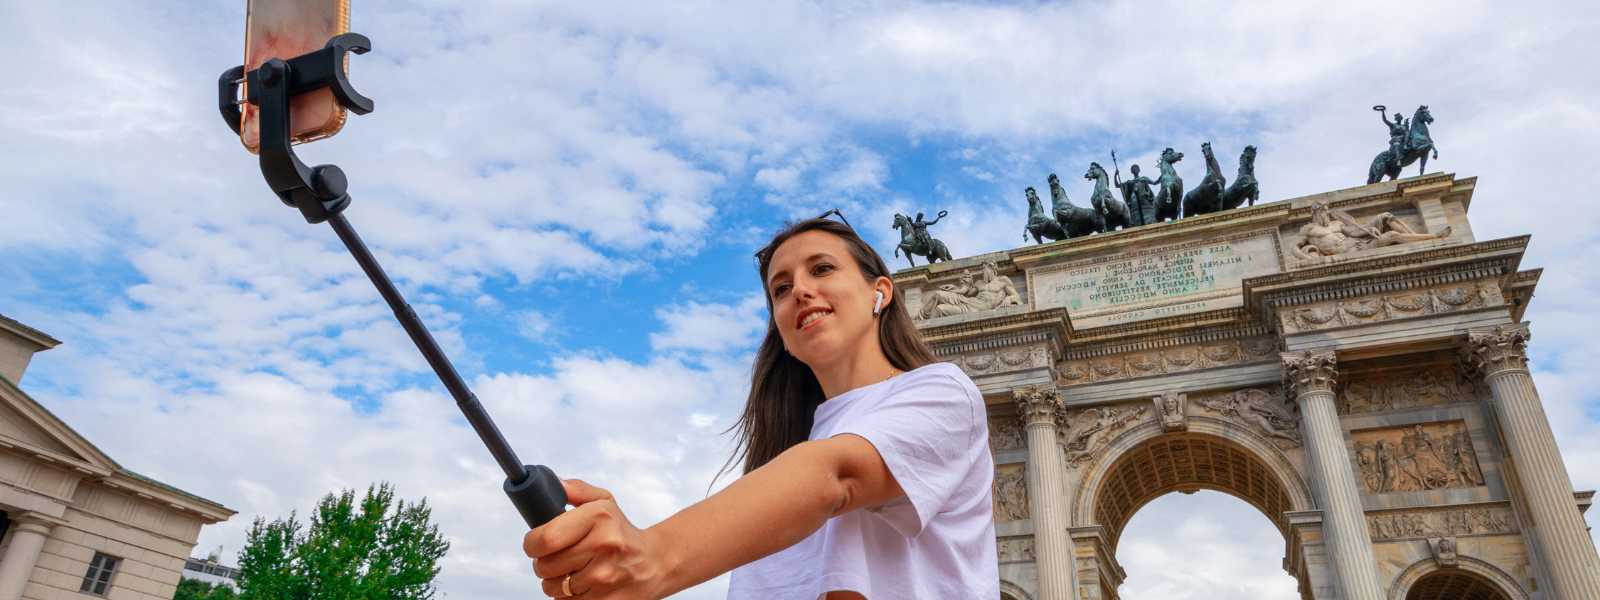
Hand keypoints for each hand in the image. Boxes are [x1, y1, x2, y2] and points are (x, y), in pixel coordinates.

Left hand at [524, 480, 668, 598]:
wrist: (656, 563)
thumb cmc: (623, 533)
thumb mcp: (606, 503)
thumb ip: (577, 490)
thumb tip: (554, 485)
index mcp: (600, 517)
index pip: (545, 538)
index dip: (532, 544)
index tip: (536, 543)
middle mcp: (603, 546)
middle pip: (544, 566)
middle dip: (544, 563)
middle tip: (558, 557)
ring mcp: (606, 577)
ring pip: (553, 588)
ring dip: (556, 582)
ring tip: (572, 571)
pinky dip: (569, 597)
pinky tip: (583, 584)